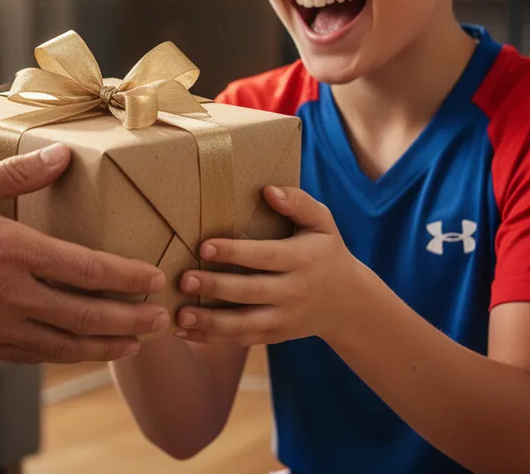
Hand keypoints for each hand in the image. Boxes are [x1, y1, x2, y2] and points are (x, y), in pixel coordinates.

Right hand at [0, 143, 170, 363]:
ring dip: (107, 345)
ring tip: (137, 342)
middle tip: (162, 319)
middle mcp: (10, 294)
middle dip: (131, 320)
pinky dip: (67, 357)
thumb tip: (61, 156)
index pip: (86, 269)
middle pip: (87, 316)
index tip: (154, 279)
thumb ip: (14, 174)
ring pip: (66, 345)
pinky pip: (35, 357)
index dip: (127, 278)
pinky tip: (83, 352)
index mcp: (10, 250)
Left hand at [173, 186, 363, 345]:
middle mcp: (293, 292)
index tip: (204, 247)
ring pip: (244, 324)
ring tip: (180, 314)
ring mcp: (284, 318)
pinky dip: (212, 339)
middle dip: (216, 287)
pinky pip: (241, 340)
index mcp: (302, 260)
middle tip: (184, 279)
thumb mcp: (323, 223)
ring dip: (209, 322)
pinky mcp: (275, 336)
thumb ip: (299, 203)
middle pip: (250, 292)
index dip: (234, 253)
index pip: (265, 256)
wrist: (349, 303)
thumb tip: (269, 190)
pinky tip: (184, 332)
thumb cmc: (326, 252)